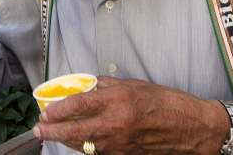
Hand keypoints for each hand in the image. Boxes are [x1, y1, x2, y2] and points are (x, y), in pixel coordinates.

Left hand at [31, 76, 229, 153]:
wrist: (192, 128)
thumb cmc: (168, 103)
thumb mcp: (136, 85)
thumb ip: (108, 85)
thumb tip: (88, 84)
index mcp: (118, 100)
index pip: (78, 104)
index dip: (57, 109)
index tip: (46, 111)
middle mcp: (116, 123)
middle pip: (73, 130)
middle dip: (51, 131)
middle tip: (39, 129)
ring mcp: (119, 143)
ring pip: (83, 144)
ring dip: (66, 140)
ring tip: (54, 134)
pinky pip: (98, 152)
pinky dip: (86, 146)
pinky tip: (79, 141)